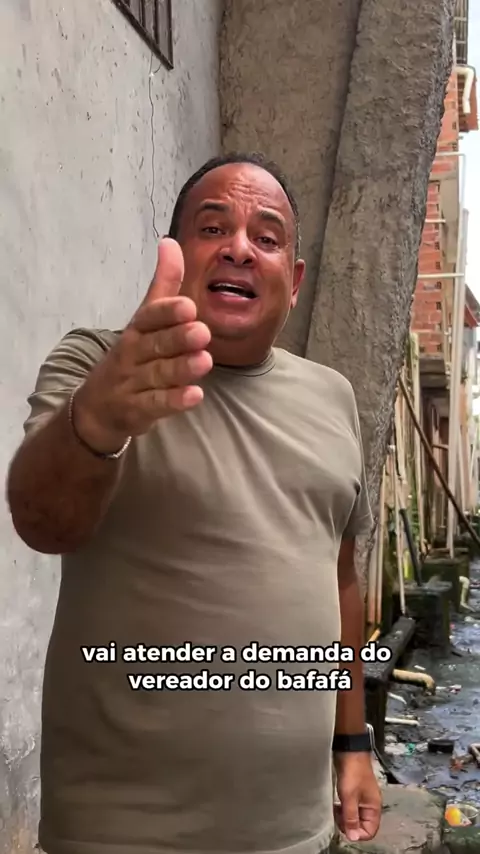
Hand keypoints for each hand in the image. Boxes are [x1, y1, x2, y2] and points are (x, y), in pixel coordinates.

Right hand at [74, 238, 212, 451]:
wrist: (96, 408)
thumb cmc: (130, 357)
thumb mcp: (143, 320)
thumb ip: (162, 285)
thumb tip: (171, 242)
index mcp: (136, 330)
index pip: (149, 318)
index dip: (167, 313)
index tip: (188, 306)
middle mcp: (133, 354)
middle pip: (155, 345)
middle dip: (178, 338)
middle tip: (202, 332)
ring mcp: (133, 384)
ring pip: (159, 375)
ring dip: (181, 368)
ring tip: (204, 361)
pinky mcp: (138, 410)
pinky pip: (156, 405)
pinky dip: (175, 401)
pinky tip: (195, 395)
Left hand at [333, 753, 381, 841]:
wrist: (350, 751)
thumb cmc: (352, 772)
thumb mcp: (349, 797)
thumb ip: (351, 818)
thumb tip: (353, 837)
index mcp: (374, 808)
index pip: (370, 831)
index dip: (357, 833)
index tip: (345, 827)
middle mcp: (370, 805)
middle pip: (362, 825)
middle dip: (350, 825)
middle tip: (338, 817)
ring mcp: (363, 798)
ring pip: (355, 817)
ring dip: (345, 817)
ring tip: (336, 810)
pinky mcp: (356, 792)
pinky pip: (351, 808)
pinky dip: (344, 809)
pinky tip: (337, 804)